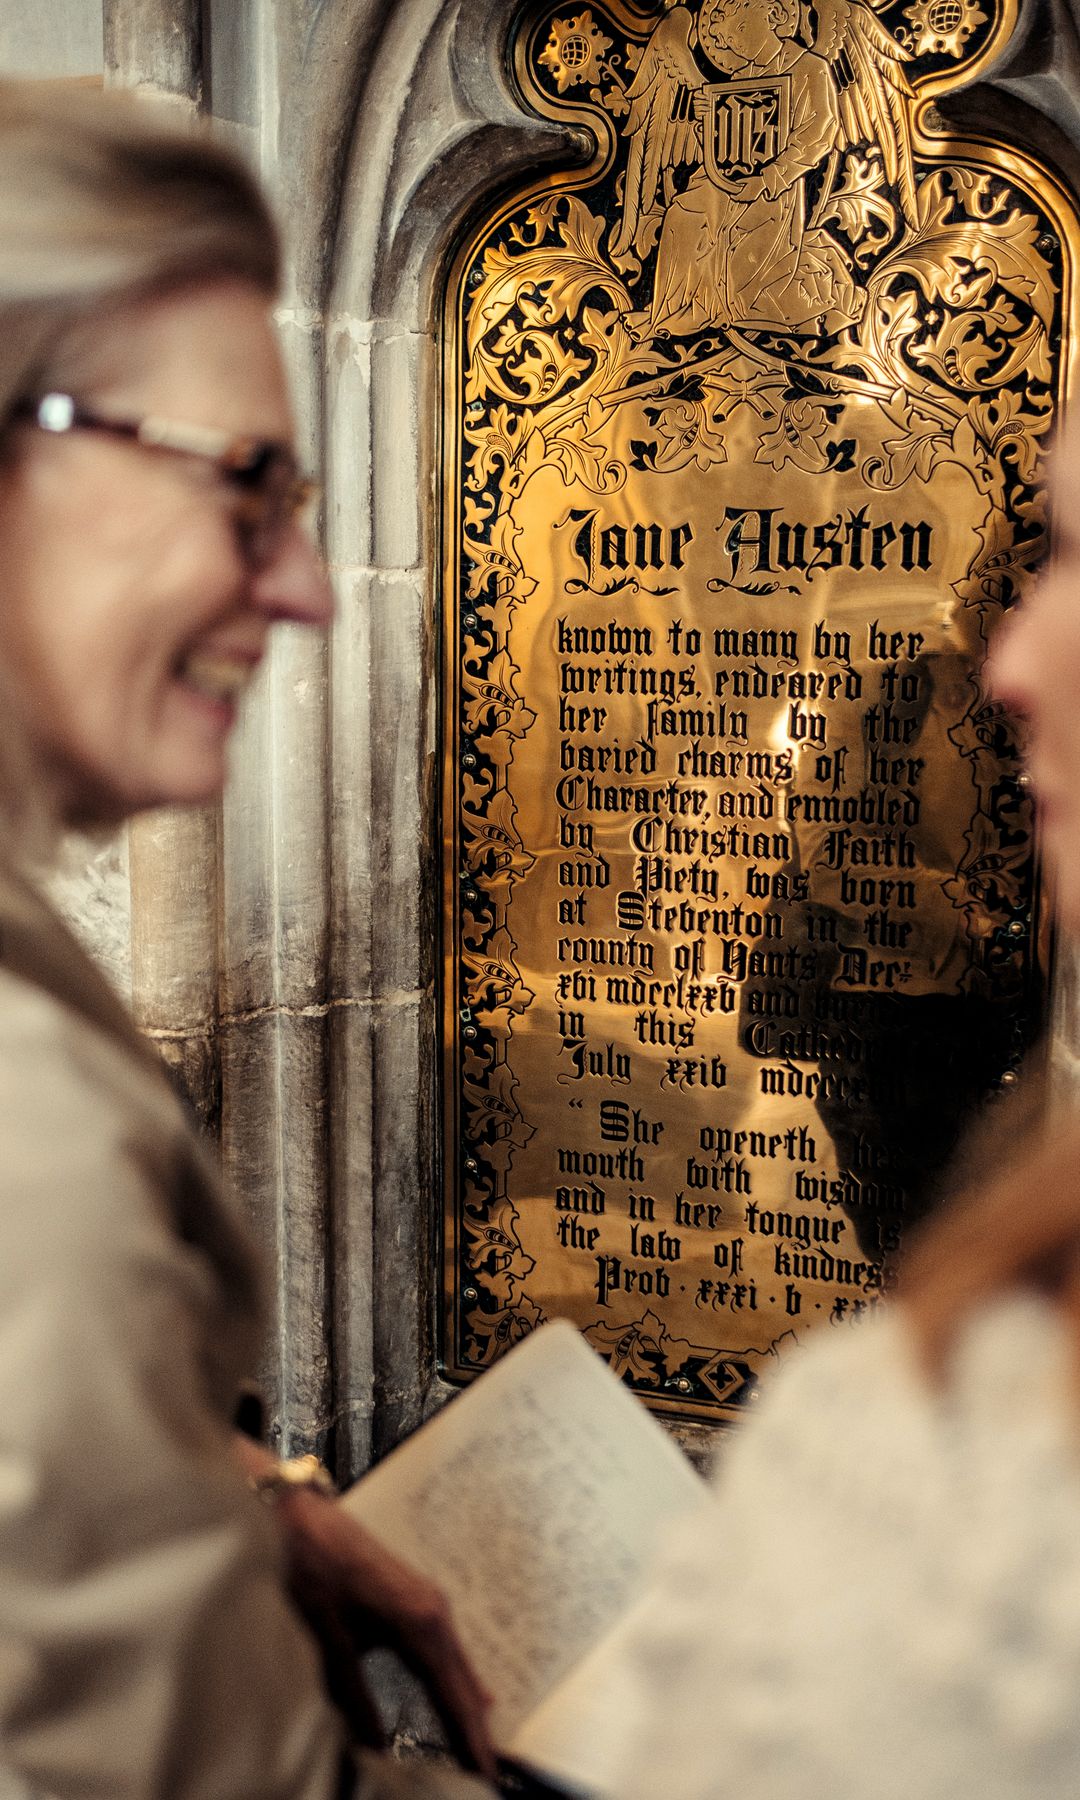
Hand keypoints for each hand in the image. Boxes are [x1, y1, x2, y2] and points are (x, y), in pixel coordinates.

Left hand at [234, 1441, 495, 1779]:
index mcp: (420, 1622)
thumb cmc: (314, 1568)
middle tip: (485, 1768)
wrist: (299, 1516)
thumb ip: (354, 1698)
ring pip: (455, 1663)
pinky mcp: (413, 1595)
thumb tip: (371, 1745)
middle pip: (462, 1681)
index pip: (454, 1695)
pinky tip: (460, 1690)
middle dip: (474, 1727)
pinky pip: (444, 1646)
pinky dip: (453, 1676)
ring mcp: (426, 1599)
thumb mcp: (331, 1642)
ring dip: (465, 1702)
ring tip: (476, 1743)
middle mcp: (433, 1609)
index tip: (485, 1772)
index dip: (470, 1738)